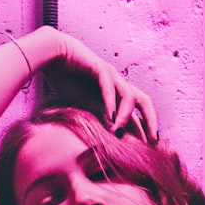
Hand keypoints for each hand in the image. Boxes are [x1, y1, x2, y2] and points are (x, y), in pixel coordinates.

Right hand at [45, 28, 158, 142]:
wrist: (52, 55)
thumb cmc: (66, 80)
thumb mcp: (84, 106)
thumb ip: (99, 118)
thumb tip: (110, 137)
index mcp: (116, 94)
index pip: (137, 114)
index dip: (144, 131)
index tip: (147, 149)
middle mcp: (118, 85)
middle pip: (144, 102)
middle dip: (151, 122)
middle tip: (152, 141)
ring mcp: (111, 75)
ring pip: (130, 96)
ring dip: (126, 117)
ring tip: (118, 133)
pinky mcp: (99, 68)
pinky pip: (110, 87)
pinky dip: (111, 103)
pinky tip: (110, 118)